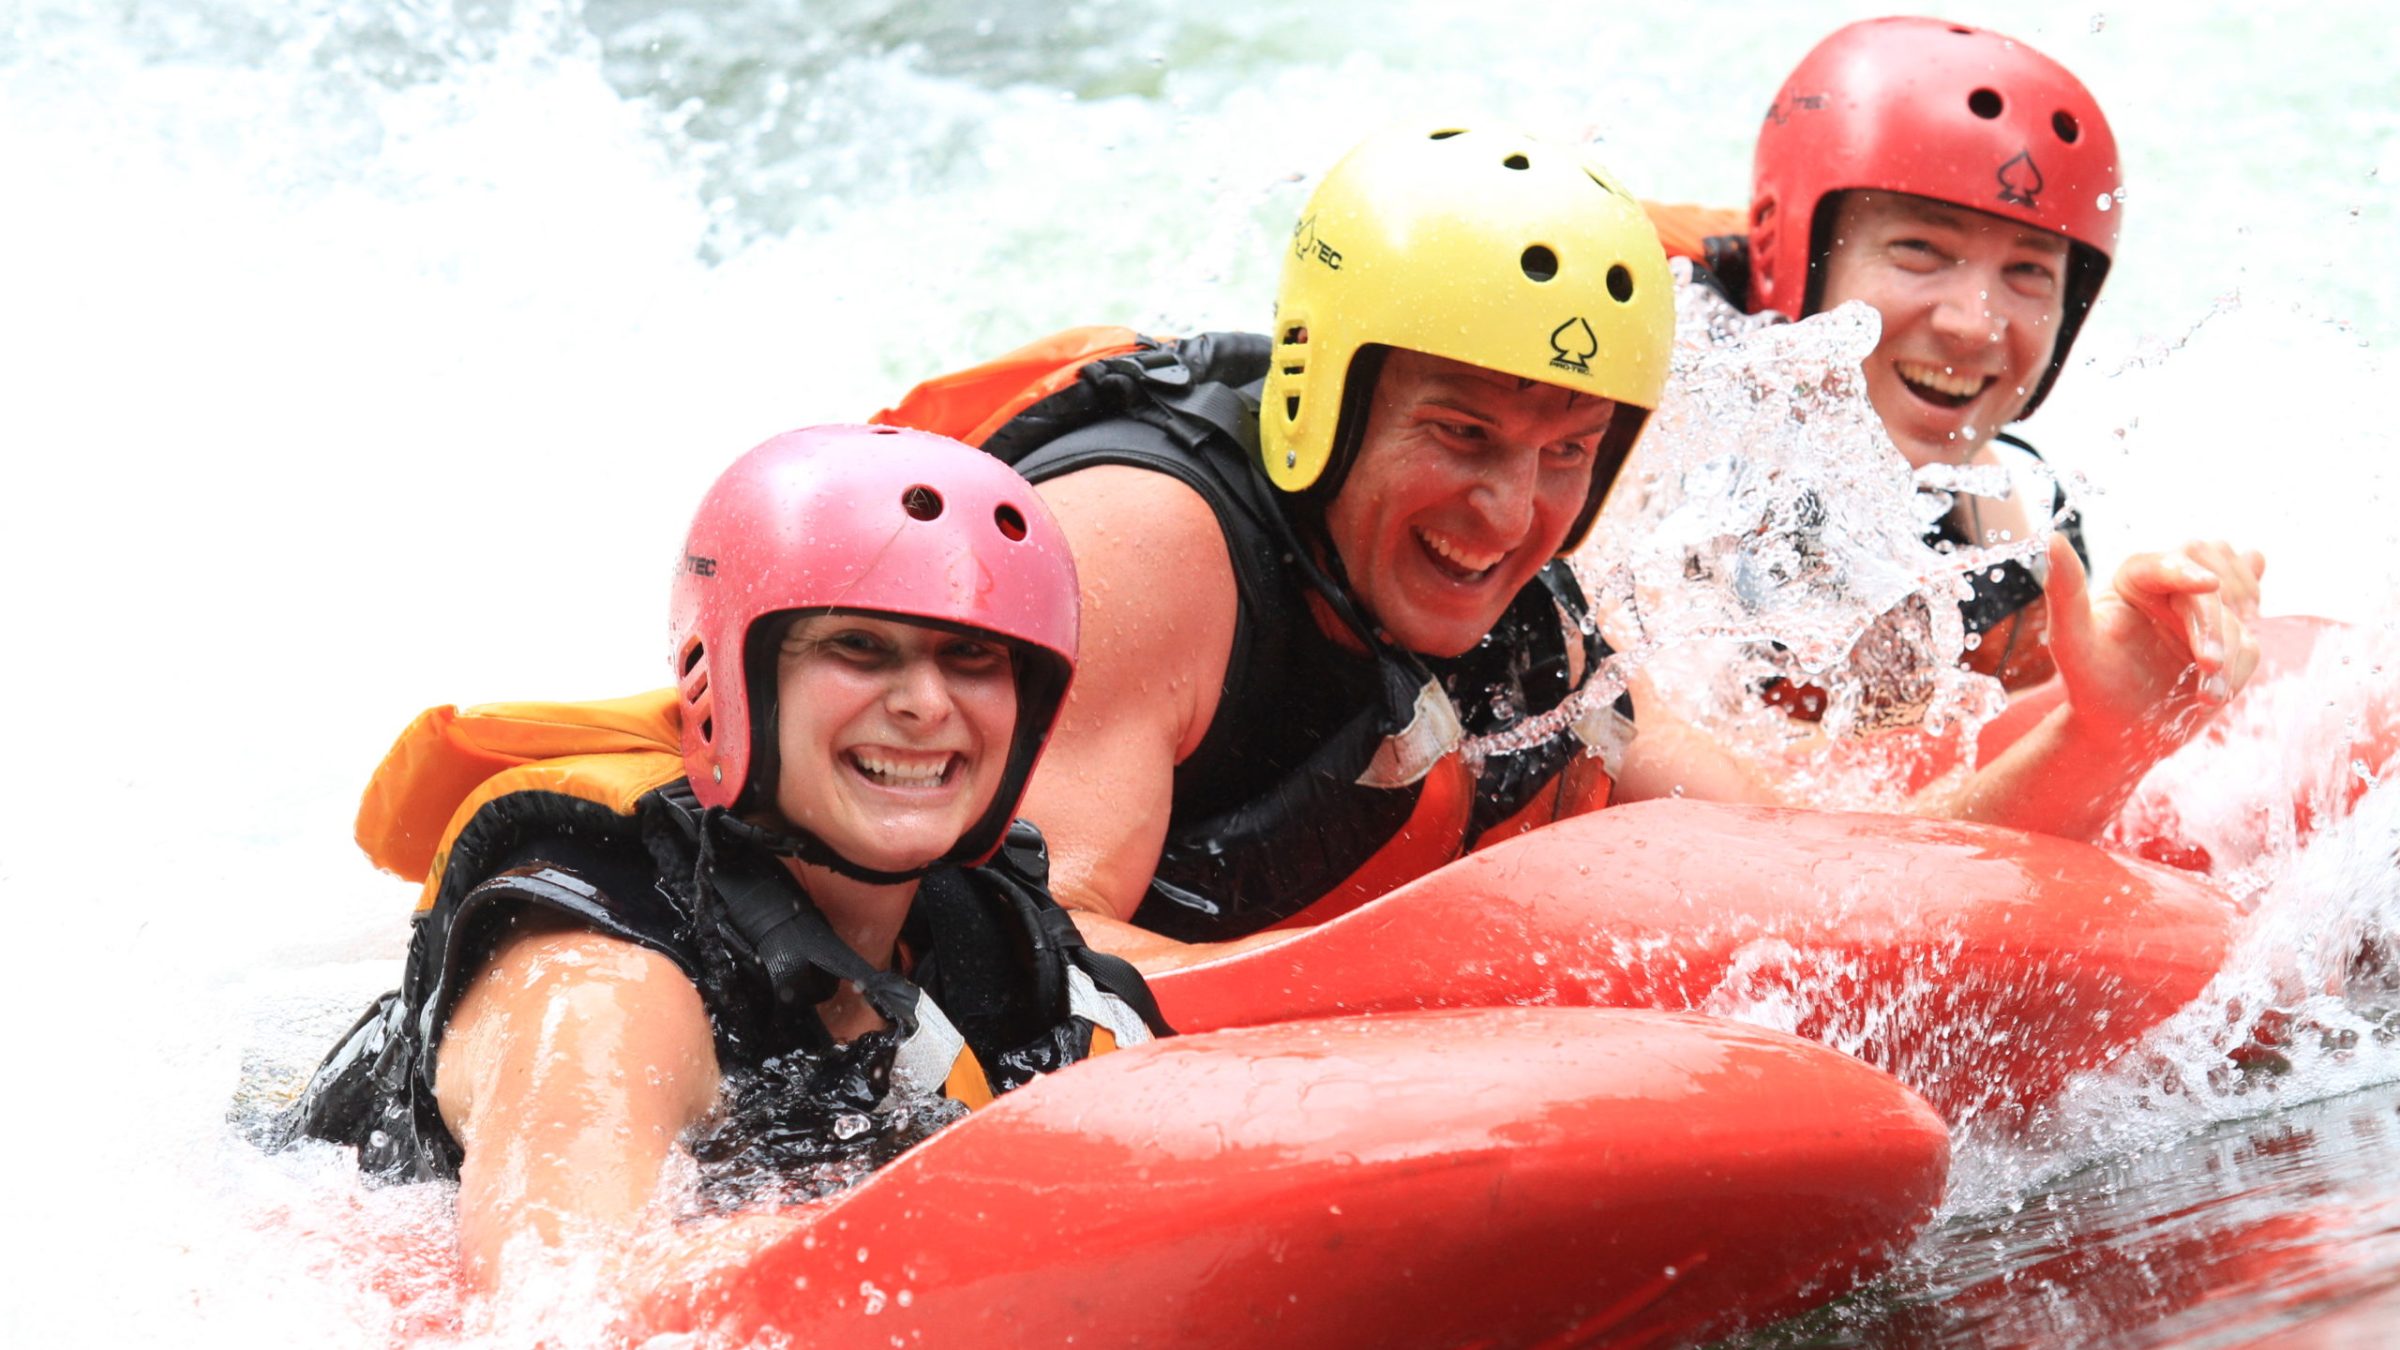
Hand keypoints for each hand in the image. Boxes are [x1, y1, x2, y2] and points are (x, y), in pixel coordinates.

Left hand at [2043, 534, 2261, 758]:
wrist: (2121, 731)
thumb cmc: (2089, 684)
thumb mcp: (2071, 641)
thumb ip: (2064, 590)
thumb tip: (2054, 539)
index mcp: (2132, 579)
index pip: (2162, 562)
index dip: (2186, 570)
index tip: (2209, 584)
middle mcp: (2171, 588)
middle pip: (2211, 582)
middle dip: (2213, 621)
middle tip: (2207, 663)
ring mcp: (2203, 613)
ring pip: (2238, 614)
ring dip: (2230, 653)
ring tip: (2206, 694)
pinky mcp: (2228, 639)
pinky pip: (2251, 643)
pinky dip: (2238, 670)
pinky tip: (2213, 694)